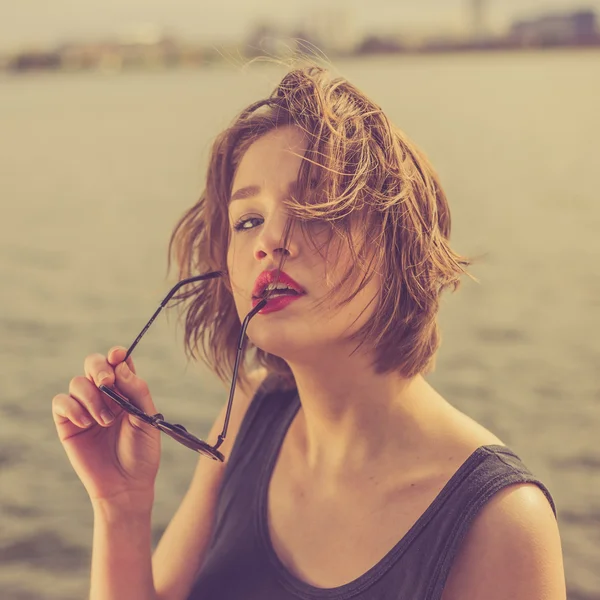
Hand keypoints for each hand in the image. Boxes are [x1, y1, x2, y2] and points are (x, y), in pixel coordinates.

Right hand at [52, 347, 160, 508]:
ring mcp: (85, 408)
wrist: (127, 485)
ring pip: (77, 382)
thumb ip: (137, 391)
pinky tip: (86, 423)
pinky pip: (61, 402)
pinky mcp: (68, 424)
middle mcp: (105, 395)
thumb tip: (121, 366)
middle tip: (107, 383)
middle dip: (98, 368)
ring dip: (91, 397)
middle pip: (93, 364)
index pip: (118, 362)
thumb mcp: (147, 419)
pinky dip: (72, 407)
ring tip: (105, 420)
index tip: (118, 355)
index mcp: (127, 390)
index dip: (117, 354)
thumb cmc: (142, 452)